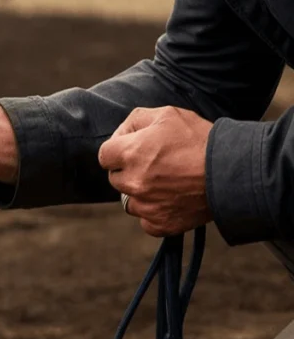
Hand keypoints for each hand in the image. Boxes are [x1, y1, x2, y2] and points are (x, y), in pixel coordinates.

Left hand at [98, 106, 212, 236]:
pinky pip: (146, 220)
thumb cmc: (200, 139)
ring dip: (141, 193)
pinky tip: (172, 200)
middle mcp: (133, 182)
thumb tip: (121, 134)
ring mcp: (146, 206)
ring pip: (129, 201)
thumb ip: (135, 120)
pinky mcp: (161, 224)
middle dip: (129, 171)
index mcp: (130, 154)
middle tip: (156, 164)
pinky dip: (155, 212)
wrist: (233, 171)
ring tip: (167, 182)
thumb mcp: (167, 114)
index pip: (104, 155)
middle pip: (115, 179)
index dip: (119, 150)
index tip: (135, 149)